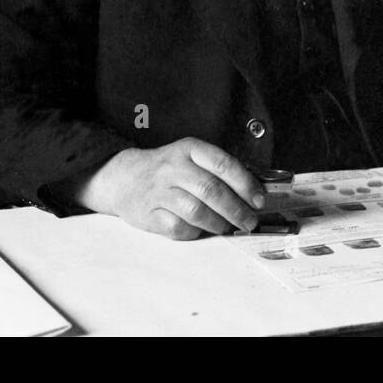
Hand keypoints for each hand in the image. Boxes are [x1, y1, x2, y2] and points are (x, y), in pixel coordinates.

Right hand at [55, 138, 266, 239]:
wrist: (123, 177)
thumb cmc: (166, 169)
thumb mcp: (190, 157)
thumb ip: (217, 170)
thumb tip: (254, 192)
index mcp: (188, 149)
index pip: (223, 164)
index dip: (245, 183)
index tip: (259, 199)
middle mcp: (173, 167)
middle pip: (211, 190)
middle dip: (237, 209)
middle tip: (249, 221)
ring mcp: (160, 191)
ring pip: (196, 211)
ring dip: (218, 223)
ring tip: (227, 227)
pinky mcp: (150, 214)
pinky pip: (178, 228)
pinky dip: (194, 233)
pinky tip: (199, 230)